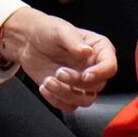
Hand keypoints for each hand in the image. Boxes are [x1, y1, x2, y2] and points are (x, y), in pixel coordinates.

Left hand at [0, 8, 117, 110]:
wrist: (27, 41)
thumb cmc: (47, 30)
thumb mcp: (61, 30)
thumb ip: (74, 40)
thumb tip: (87, 51)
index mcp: (98, 49)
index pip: (110, 67)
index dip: (100, 73)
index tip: (85, 74)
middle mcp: (93, 67)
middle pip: (97, 86)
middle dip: (76, 82)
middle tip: (59, 72)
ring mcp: (81, 82)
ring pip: (85, 100)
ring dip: (65, 94)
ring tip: (48, 81)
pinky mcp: (67, 92)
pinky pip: (69, 106)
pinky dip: (56, 100)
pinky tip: (45, 86)